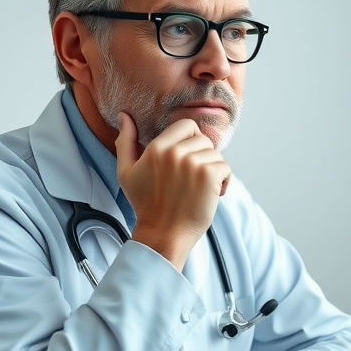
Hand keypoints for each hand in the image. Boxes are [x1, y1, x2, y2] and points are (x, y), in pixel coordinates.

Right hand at [115, 113, 230, 268]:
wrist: (162, 235)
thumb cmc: (145, 205)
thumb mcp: (126, 172)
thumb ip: (126, 142)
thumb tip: (125, 116)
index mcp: (157, 148)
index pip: (187, 125)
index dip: (192, 140)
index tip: (188, 159)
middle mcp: (174, 153)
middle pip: (203, 139)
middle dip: (202, 157)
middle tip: (193, 179)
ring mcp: (193, 164)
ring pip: (216, 154)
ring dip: (213, 171)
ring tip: (200, 189)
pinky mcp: (209, 176)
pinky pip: (225, 167)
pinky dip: (224, 181)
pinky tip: (212, 194)